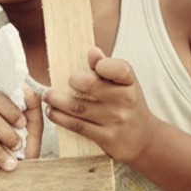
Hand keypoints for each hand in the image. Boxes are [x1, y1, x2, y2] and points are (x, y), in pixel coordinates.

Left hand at [44, 47, 153, 164]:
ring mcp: (115, 120)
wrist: (143, 139)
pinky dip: (59, 117)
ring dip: (57, 100)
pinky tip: (51, 111)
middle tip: (66, 81)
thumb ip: (108, 68)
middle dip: (74, 81)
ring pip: (78, 107)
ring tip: (47, 95)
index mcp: (130, 84)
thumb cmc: (128, 106)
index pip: (121, 69)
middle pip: (92, 86)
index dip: (104, 64)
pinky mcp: (105, 137)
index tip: (94, 65)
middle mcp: (125, 101)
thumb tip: (92, 51)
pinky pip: (76, 125)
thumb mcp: (125, 86)